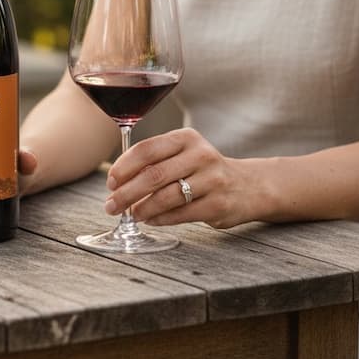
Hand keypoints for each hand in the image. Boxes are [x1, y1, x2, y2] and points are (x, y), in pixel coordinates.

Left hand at [105, 126, 258, 230]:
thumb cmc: (203, 169)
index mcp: (186, 138)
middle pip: (154, 175)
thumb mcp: (183, 153)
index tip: (110, 181)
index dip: (124, 167)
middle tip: (111, 205)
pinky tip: (150, 220)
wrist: (248, 186)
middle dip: (127, 193)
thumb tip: (116, 181)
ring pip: (166, 197)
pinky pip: (181, 214)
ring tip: (130, 215)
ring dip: (142, 209)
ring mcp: (212, 180)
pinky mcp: (218, 205)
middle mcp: (201, 155)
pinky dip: (160, 219)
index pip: (146, 149)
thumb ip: (154, 161)